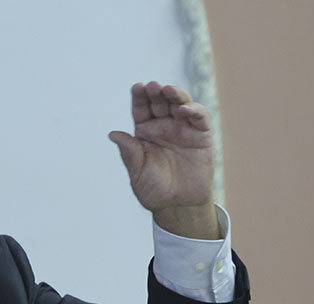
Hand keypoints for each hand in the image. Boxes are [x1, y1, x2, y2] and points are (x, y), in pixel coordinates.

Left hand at [109, 81, 219, 238]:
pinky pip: (198, 118)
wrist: (177, 206)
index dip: (140, 97)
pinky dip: (193, 110)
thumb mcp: (137, 172)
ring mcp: (183, 129)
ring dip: (175, 95)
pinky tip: (183, 110)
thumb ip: (129, 153)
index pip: (141, 109)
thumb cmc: (154, 190)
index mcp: (145, 132)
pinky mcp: (201, 136)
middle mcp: (163, 126)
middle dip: (156, 92)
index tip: (137, 87)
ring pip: (179, 104)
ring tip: (168, 90)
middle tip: (152, 86)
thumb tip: (112, 134)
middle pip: (159, 102)